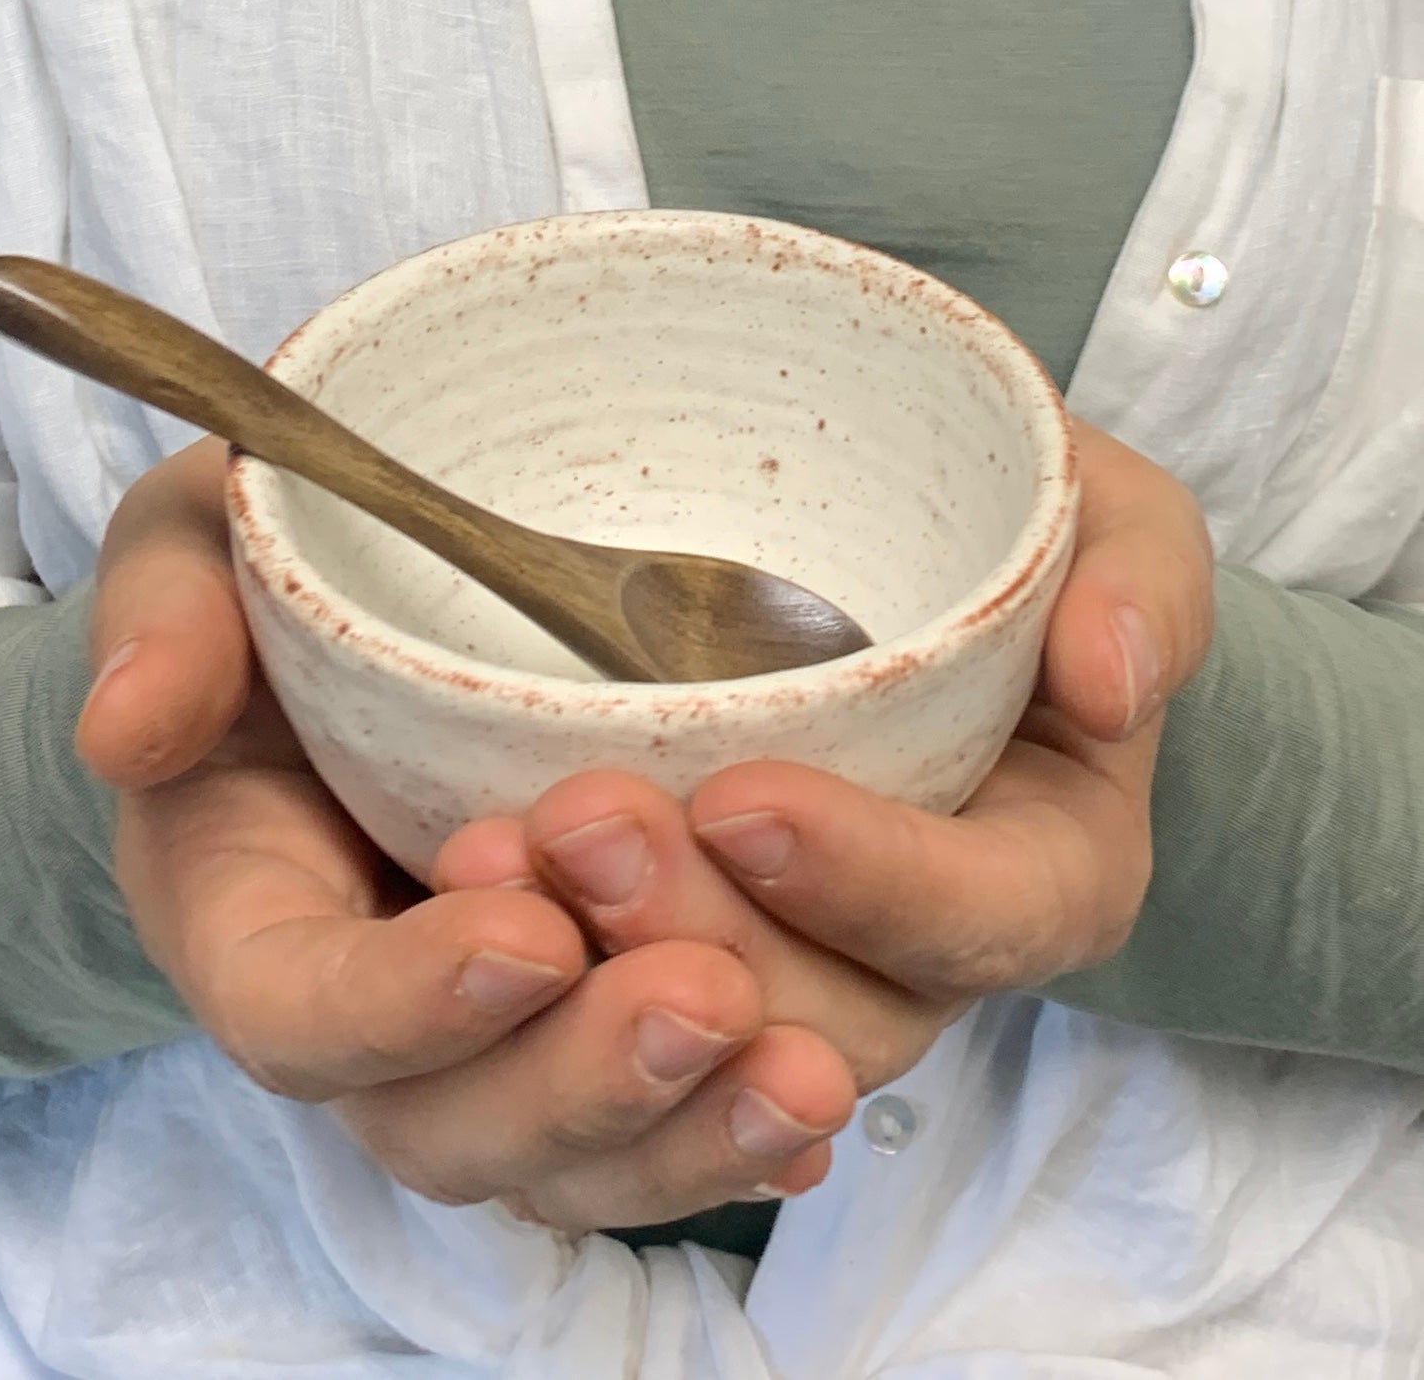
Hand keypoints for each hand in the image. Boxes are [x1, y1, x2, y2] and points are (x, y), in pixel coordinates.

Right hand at [77, 439, 853, 1229]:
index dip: (404, 1004)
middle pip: (457, 1128)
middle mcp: (379, 1015)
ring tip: (802, 1068)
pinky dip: (744, 1128)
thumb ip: (163, 617)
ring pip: (579, 1161)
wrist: (371, 633)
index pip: (300, 1014)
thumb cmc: (282, 590)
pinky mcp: (600, 1024)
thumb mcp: (200, 553)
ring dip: (691, 1132)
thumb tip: (128, 728)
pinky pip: (664, 1127)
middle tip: (700, 993)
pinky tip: (819, 1096)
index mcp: (254, 916)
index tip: (524, 933)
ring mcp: (496, 1040)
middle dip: (582, 1079)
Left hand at [435, 420, 1214, 1114]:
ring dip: (590, 1010)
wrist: (858, 551)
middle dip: (701, 945)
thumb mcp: (1097, 511)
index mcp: (1033, 866)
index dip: (880, 886)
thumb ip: (1135, 570)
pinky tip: (454, 924)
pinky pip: (588, 1063)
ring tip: (489, 870)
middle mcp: (902, 955)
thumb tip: (1111, 676)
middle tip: (579, 825)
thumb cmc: (988, 531)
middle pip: (820, 1021)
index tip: (747, 801)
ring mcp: (774, 974)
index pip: (997, 920)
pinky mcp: (649, 968)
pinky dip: (518, 1028)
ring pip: (690, 1078)